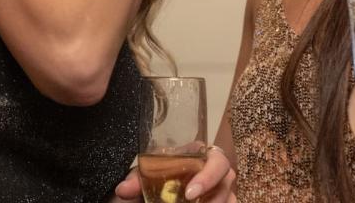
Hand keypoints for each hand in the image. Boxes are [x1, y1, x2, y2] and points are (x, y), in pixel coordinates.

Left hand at [112, 146, 236, 201]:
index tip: (190, 194)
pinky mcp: (220, 201)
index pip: (214, 157)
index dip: (207, 175)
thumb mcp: (139, 182)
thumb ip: (135, 182)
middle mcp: (211, 170)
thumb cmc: (148, 183)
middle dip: (216, 194)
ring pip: (230, 196)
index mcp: (196, 156)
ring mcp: (218, 189)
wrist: (143, 197)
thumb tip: (124, 189)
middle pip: (228, 176)